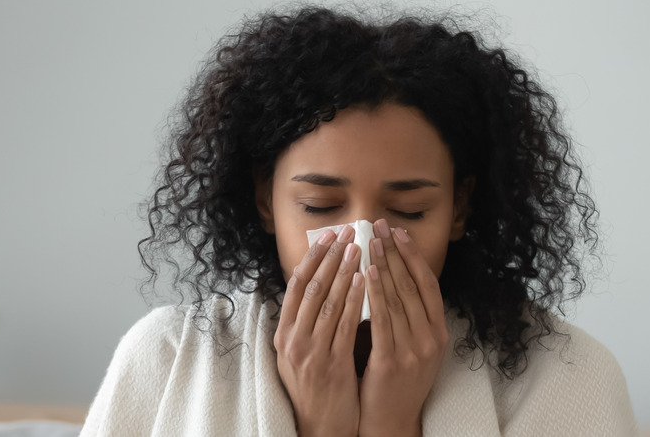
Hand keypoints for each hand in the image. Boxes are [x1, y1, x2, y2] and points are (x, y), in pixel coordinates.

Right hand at [274, 225, 364, 436]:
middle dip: (330, 256)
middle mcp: (292, 339)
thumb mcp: (301, 352)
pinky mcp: (331, 364)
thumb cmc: (316, 386)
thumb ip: (307, 322)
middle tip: (347, 232)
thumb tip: (321, 283)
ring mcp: (310, 352)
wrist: (320, 426)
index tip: (328, 235)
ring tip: (359, 248)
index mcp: (284, 333)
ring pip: (328, 301)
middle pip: (311, 287)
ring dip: (344, 271)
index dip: (313, 257)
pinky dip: (355, 299)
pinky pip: (344, 325)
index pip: (297, 285)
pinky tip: (366, 281)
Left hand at [358, 219, 448, 436]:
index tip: (398, 232)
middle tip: (379, 226)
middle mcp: (431, 339)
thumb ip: (408, 316)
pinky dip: (375, 294)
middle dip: (394, 252)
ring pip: (398, 298)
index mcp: (439, 332)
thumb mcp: (413, 346)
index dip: (413, 255)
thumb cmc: (396, 381)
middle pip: (412, 285)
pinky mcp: (393, 361)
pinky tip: (366, 274)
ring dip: (383, 265)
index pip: (428, 284)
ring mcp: (414, 350)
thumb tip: (391, 274)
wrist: (391, 421)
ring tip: (370, 241)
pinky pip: (383, 320)